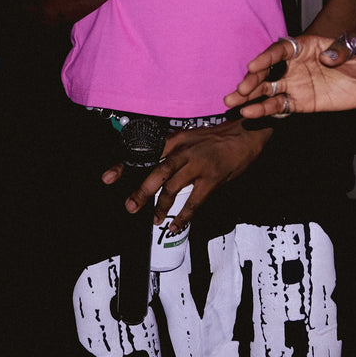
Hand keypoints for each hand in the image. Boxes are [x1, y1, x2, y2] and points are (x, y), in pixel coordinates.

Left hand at [100, 120, 271, 229]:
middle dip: (141, 192)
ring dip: (162, 206)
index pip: (146, 152)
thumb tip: (160, 171)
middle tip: (131, 207)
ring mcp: (199, 164)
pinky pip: (194, 200)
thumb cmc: (221, 137)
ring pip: (173, 187)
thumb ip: (176, 151)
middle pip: (157, 172)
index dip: (125, 164)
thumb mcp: (194, 136)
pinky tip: (177, 224)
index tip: (107, 177)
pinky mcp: (212, 177)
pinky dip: (184, 215)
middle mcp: (185, 150)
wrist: (248, 132)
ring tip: (156, 219)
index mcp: (178, 140)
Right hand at [225, 33, 355, 117]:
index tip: (254, 65)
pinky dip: (265, 109)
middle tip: (240, 89)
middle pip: (268, 70)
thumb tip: (326, 57)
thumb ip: (341, 51)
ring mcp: (297, 83)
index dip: (267, 57)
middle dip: (252, 78)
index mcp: (306, 46)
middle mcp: (296, 64)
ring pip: (267, 88)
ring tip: (232, 102)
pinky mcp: (301, 102)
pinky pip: (279, 105)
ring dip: (249, 95)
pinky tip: (251, 113)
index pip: (281, 49)